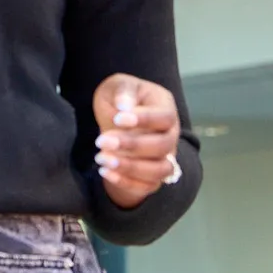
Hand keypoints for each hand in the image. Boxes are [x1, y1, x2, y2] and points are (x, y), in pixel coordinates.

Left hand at [92, 74, 180, 208]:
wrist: (117, 122)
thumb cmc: (121, 99)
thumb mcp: (118, 85)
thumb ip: (123, 91)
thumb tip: (125, 106)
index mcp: (166, 108)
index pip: (164, 117)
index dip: (144, 120)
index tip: (117, 119)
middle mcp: (171, 135)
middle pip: (163, 146)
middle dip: (132, 145)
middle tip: (101, 141)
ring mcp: (165, 157)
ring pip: (160, 170)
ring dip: (131, 167)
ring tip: (102, 159)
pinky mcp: (153, 176)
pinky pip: (147, 186)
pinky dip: (127, 182)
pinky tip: (105, 171)